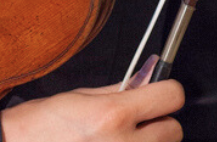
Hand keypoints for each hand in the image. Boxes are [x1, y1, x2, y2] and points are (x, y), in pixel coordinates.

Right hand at [0, 79, 184, 141]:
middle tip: (137, 119)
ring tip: (120, 137)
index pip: (170, 97)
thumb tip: (145, 81)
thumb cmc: (42, 125)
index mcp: (113, 114)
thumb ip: (118, 90)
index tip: (161, 90)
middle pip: (173, 130)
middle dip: (158, 121)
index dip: (166, 90)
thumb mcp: (80, 96)